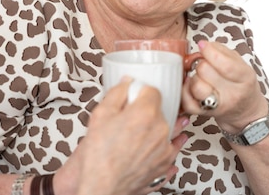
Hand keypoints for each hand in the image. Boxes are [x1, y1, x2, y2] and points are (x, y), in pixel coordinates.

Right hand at [57, 78, 188, 194]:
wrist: (100, 186)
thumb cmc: (97, 155)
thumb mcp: (100, 115)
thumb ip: (116, 94)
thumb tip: (126, 83)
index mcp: (145, 113)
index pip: (153, 91)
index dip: (142, 91)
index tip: (136, 95)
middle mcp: (160, 130)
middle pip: (160, 110)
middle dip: (148, 110)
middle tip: (132, 115)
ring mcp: (164, 149)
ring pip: (168, 130)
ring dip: (161, 127)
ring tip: (156, 127)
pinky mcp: (164, 165)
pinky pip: (171, 151)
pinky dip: (166, 147)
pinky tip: (162, 145)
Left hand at [181, 40, 267, 131]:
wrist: (245, 112)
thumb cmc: (240, 84)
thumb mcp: (240, 64)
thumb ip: (222, 51)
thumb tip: (203, 45)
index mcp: (245, 78)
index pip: (225, 64)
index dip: (209, 51)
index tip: (203, 45)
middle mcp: (233, 94)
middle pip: (205, 71)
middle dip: (201, 63)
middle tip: (205, 64)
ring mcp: (218, 106)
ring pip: (196, 86)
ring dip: (193, 77)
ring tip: (200, 77)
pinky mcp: (204, 114)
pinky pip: (187, 102)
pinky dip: (185, 91)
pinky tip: (191, 86)